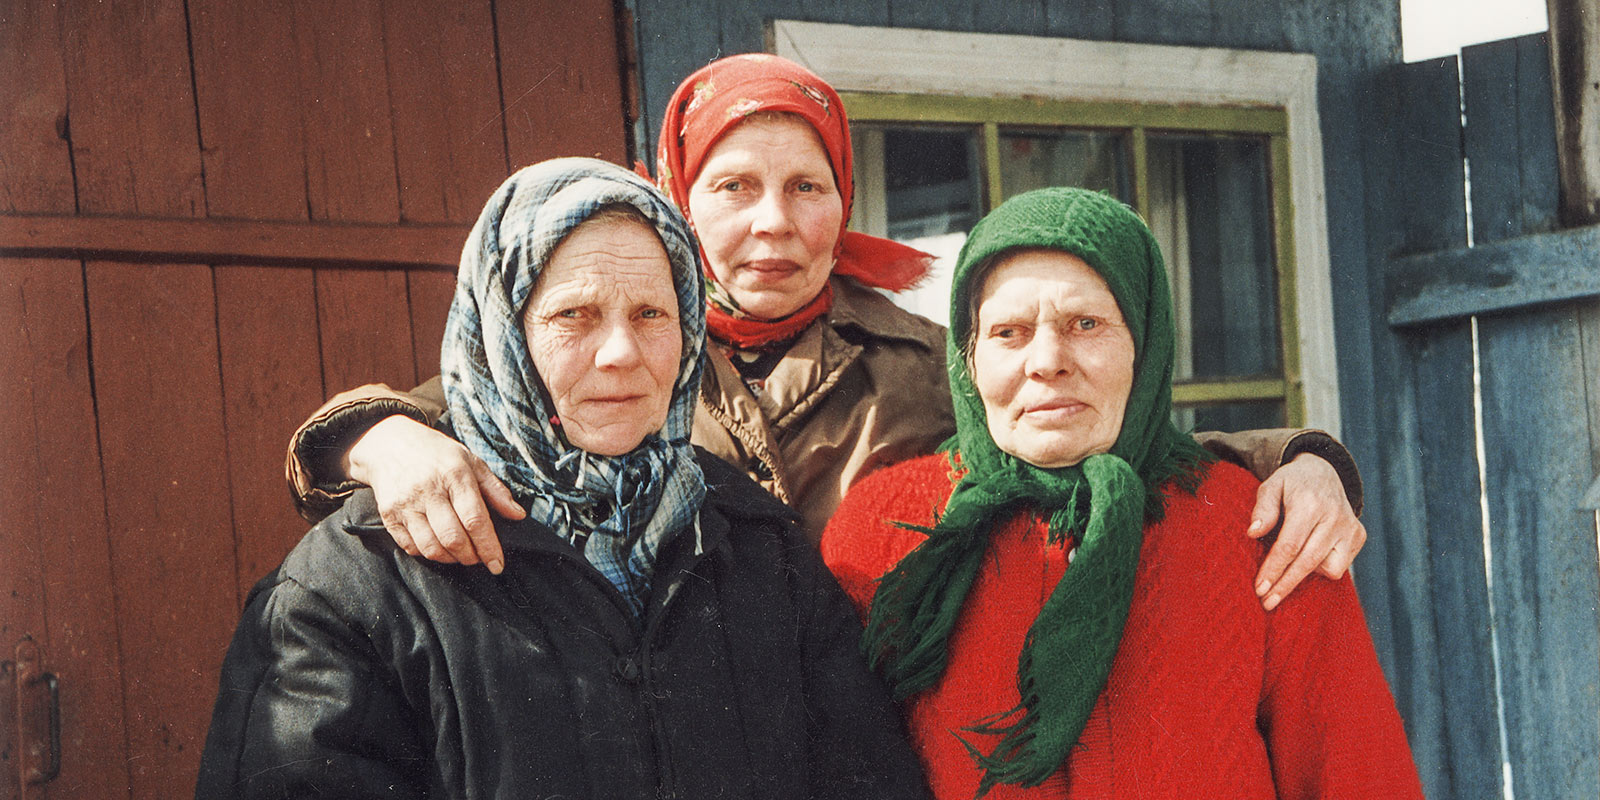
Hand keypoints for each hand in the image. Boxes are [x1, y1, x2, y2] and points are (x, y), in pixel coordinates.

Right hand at [344, 415, 524, 573]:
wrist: (389, 443)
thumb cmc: (437, 454)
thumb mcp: (471, 462)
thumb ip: (495, 490)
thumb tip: (518, 515)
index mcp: (454, 475)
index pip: (475, 519)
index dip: (488, 546)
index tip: (498, 564)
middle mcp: (428, 490)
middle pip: (453, 538)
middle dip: (471, 556)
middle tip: (479, 558)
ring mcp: (405, 504)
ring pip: (431, 547)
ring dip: (450, 559)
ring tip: (461, 555)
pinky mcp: (388, 515)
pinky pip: (410, 547)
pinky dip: (428, 554)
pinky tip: (438, 547)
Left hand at [1248, 453, 1365, 610]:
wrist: (1323, 472)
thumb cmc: (1291, 483)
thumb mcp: (1271, 486)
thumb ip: (1263, 508)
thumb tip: (1253, 533)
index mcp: (1310, 504)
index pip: (1290, 545)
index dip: (1274, 569)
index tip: (1259, 588)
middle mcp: (1334, 517)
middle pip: (1308, 562)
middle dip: (1285, 585)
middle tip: (1267, 602)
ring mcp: (1350, 527)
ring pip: (1329, 569)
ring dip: (1306, 575)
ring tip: (1288, 570)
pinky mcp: (1359, 535)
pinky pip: (1340, 566)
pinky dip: (1323, 567)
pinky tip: (1308, 557)